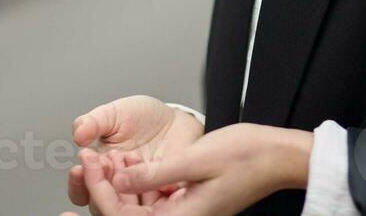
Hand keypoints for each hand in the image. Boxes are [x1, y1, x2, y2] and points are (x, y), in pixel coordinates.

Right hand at [65, 96, 203, 209]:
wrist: (173, 118)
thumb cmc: (141, 117)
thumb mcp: (114, 113)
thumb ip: (94, 122)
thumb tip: (77, 134)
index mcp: (100, 169)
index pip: (81, 188)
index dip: (78, 182)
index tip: (78, 169)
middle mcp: (119, 186)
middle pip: (100, 204)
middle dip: (99, 186)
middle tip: (106, 164)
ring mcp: (141, 192)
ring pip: (127, 208)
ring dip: (125, 188)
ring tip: (132, 158)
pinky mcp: (162, 192)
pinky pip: (158, 202)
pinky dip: (155, 189)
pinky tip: (156, 174)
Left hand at [67, 123, 312, 215]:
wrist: (277, 155)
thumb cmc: (247, 156)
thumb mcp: (195, 160)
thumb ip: (154, 174)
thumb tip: (118, 183)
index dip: (101, 192)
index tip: (89, 166)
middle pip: (128, 215)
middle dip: (104, 189)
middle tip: (88, 160)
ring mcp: (185, 210)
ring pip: (138, 206)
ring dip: (119, 183)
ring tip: (105, 156)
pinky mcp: (188, 200)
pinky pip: (153, 197)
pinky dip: (137, 180)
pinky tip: (129, 160)